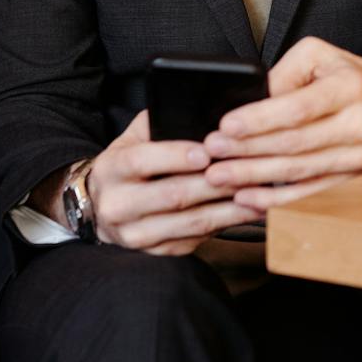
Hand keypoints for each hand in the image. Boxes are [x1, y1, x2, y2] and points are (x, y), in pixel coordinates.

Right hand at [85, 109, 263, 253]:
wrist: (103, 207)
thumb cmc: (128, 164)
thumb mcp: (133, 138)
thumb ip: (158, 123)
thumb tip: (198, 109)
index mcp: (112, 170)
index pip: (141, 161)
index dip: (175, 156)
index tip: (206, 152)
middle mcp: (118, 206)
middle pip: (172, 195)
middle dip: (215, 184)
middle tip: (249, 171)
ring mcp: (136, 234)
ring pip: (190, 223)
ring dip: (229, 209)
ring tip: (259, 194)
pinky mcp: (156, 252)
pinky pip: (195, 239)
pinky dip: (225, 225)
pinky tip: (247, 212)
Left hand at [200, 37, 361, 211]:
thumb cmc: (358, 78)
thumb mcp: (323, 57)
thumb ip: (285, 74)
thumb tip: (250, 104)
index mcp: (350, 88)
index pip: (298, 108)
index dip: (259, 120)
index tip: (225, 125)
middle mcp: (358, 125)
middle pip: (294, 144)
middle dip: (246, 151)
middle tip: (211, 154)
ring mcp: (359, 158)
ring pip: (299, 173)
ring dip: (254, 178)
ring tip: (219, 177)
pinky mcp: (355, 181)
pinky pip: (310, 194)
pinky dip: (276, 200)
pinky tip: (249, 199)